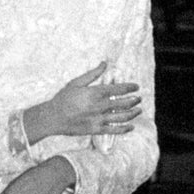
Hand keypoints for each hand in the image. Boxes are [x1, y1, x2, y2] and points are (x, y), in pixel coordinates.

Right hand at [24, 61, 140, 142]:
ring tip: (139, 110)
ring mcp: (98, 119)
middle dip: (134, 100)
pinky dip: (124, 129)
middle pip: (123, 103)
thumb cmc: (63, 98)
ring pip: (121, 117)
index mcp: (95, 93)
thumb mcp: (76, 82)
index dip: (130, 87)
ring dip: (133, 113)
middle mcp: (99, 106)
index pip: (118, 89)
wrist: (53, 118)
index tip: (136, 86)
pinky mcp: (96, 130)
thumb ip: (93, 74)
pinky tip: (131, 126)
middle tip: (139, 98)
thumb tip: (104, 63)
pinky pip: (114, 130)